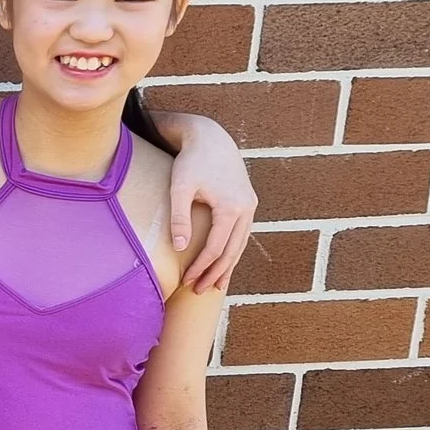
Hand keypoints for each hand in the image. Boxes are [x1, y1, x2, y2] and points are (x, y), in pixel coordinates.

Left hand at [165, 119, 255, 293]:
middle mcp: (246, 208)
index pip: (215, 247)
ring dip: (228, 266)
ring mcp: (250, 205)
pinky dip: (233, 250)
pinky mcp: (247, 202)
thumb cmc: (190, 161)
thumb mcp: (180, 187)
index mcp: (231, 206)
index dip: (200, 267)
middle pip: (231, 250)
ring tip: (215, 286)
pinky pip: (242, 234)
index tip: (186, 281)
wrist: (210, 138)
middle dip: (215, 273)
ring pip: (240, 244)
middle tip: (198, 292)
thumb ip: (179, 217)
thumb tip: (179, 248)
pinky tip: (226, 264)